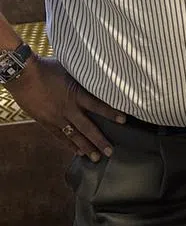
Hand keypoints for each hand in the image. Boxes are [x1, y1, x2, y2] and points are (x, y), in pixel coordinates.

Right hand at [6, 55, 124, 160]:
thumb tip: (99, 76)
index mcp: (76, 94)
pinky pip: (59, 136)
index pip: (98, 106)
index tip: (124, 120)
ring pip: (74, 135)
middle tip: (110, 152)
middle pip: (87, 127)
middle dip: (100, 140)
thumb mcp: (70, 70)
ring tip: (96, 158)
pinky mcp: (45, 121)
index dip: (111, 113)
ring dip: (86, 147)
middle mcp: (68, 109)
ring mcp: (56, 117)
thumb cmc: (47, 67)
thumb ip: (84, 78)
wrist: (22, 74)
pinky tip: (76, 151)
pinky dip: (68, 144)